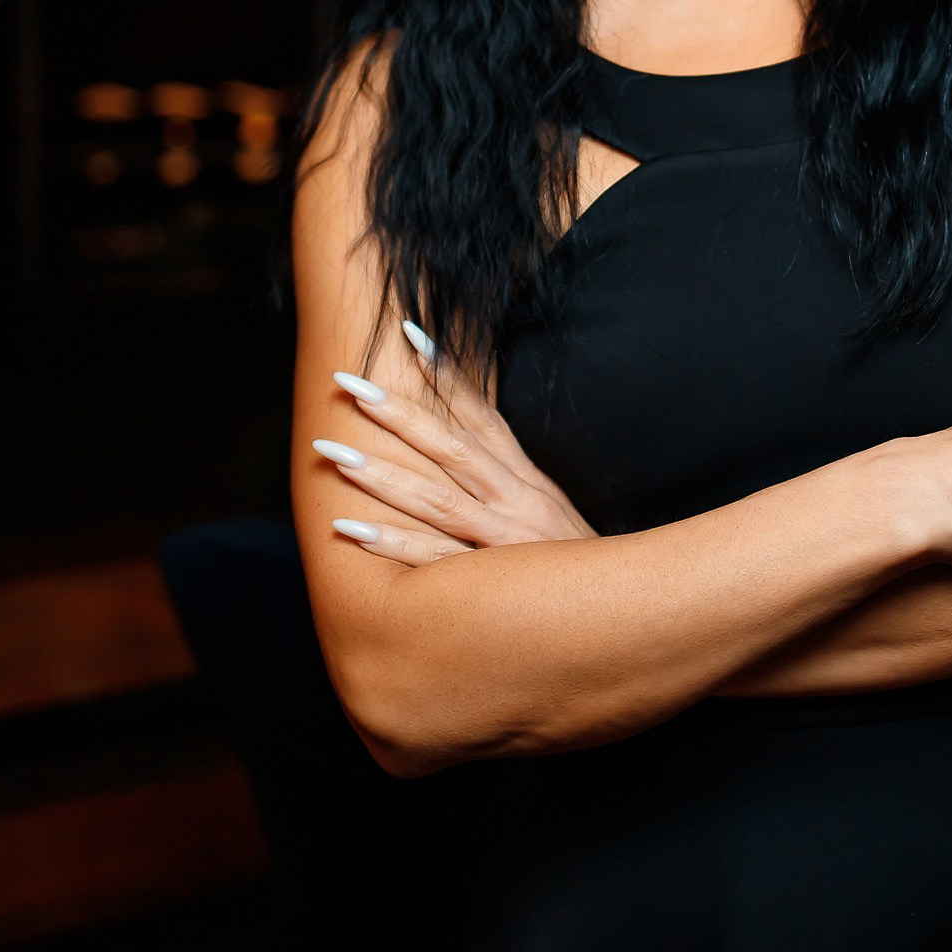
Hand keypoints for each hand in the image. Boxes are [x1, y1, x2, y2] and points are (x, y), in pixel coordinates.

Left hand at [313, 323, 596, 563]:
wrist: (619, 617)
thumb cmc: (575, 567)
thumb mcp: (549, 511)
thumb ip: (508, 480)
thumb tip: (465, 445)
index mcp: (527, 480)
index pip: (481, 416)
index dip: (446, 374)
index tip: (408, 333)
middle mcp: (517, 501)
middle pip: (452, 448)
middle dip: (397, 414)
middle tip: (348, 383)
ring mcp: (505, 541)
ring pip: (437, 500)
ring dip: (381, 474)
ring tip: (331, 451)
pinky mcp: (495, 586)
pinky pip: (435, 562)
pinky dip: (393, 545)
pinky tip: (351, 530)